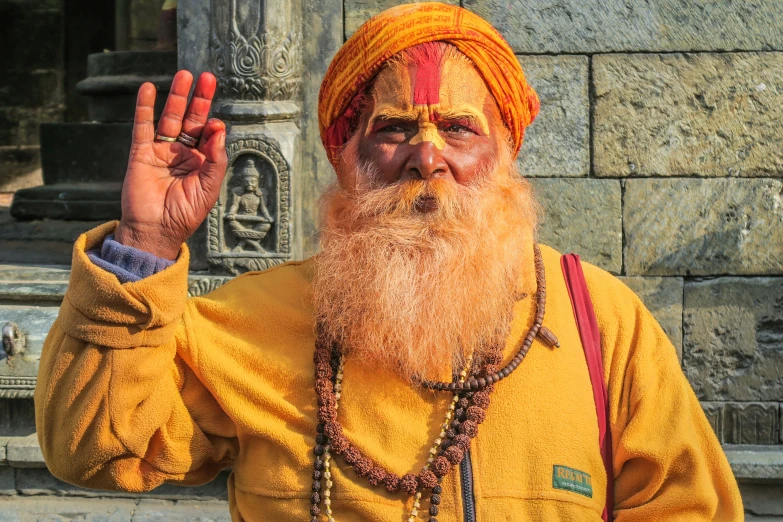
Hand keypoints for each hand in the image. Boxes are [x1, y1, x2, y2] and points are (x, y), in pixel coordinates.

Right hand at [115, 70, 227, 259]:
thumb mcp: (208, 188)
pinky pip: (143, 126)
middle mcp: (182, 153)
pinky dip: (144, 107)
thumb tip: (219, 128)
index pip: (209, 135)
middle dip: (199, 99)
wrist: (155, 231)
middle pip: (191, 119)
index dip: (212, 126)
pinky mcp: (141, 153)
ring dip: (177, 97)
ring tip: (184, 75)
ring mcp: (161, 151)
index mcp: (201, 162)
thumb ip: (216, 159)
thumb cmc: (184, 214)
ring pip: (170, 118)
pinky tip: (147, 89)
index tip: (214, 124)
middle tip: (206, 77)